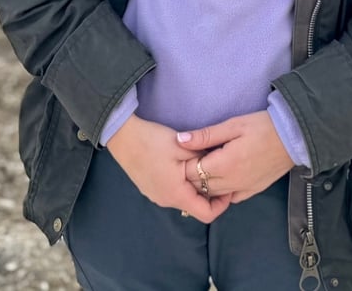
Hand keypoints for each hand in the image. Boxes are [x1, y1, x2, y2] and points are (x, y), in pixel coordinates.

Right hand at [105, 115, 232, 222]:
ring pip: (184, 199)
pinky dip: (183, 185)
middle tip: (218, 173)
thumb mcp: (184, 147)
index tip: (228, 187)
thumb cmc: (153, 141)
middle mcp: (166, 200)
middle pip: (196, 207)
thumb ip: (204, 159)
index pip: (207, 214)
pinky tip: (183, 167)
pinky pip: (173, 193)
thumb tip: (221, 164)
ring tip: (201, 167)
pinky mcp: (150, 189)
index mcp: (176, 194)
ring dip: (195, 187)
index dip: (222, 204)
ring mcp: (156, 196)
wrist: (123, 136)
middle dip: (210, 193)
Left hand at [175, 111, 293, 203]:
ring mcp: (244, 188)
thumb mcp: (233, 125)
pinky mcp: (254, 190)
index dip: (184, 164)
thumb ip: (205, 135)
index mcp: (225, 164)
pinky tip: (223, 178)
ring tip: (206, 168)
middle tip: (193, 160)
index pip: (192, 173)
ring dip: (205, 185)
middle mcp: (233, 181)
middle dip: (192, 175)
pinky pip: (231, 198)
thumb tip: (180, 140)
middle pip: (200, 187)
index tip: (186, 153)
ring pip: (214, 195)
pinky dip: (222, 192)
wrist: (294, 137)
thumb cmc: (263, 127)